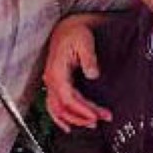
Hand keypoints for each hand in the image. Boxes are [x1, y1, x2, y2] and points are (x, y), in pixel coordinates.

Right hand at [43, 13, 110, 129]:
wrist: (68, 26)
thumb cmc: (75, 33)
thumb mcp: (85, 42)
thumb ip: (89, 59)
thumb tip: (93, 74)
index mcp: (57, 72)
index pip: (68, 99)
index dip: (82, 110)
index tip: (96, 116)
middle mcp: (51, 80)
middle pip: (63, 107)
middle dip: (82, 116)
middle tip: (101, 119)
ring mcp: (52, 83)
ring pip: (57, 109)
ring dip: (74, 119)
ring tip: (92, 124)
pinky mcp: (56, 83)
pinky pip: (54, 105)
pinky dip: (60, 117)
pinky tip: (69, 126)